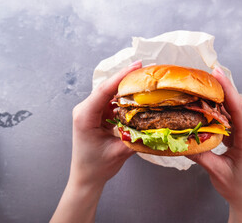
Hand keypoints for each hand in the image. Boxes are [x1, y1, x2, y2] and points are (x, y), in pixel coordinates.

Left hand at [51, 61, 141, 222]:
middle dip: (125, 76)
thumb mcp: (119, 152)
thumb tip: (156, 125)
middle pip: (107, 87)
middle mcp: (85, 110)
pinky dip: (124, 97)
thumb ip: (137, 137)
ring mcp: (90, 111)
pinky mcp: (97, 115)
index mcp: (85, 116)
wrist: (86, 177)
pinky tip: (136, 95)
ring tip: (143, 79)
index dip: (121, 76)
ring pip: (110, 93)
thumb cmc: (96, 166)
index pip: (104, 91)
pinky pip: (111, 101)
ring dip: (126, 86)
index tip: (136, 65)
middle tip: (144, 68)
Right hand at [187, 66, 241, 222]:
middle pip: (234, 104)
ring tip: (201, 89)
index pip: (237, 107)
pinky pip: (228, 119)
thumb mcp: (217, 171)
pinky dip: (216, 112)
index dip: (227, 88)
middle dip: (220, 88)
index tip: (216, 72)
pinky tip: (204, 109)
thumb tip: (181, 139)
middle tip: (203, 76)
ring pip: (231, 110)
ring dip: (217, 100)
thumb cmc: (240, 187)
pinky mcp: (240, 136)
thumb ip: (200, 154)